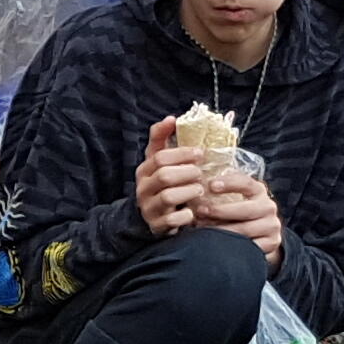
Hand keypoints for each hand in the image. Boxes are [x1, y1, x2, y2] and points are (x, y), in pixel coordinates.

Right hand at [132, 115, 210, 233]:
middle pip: (164, 175)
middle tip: (201, 173)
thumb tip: (171, 118)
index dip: (182, 153)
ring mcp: (148, 208)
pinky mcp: (156, 225)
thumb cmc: (161, 183)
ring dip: (189, 191)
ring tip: (200, 189)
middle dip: (187, 172)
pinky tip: (192, 212)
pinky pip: (172, 220)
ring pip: (168, 197)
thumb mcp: (158, 161)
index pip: (160, 156)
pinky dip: (185, 216)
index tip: (200, 153)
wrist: (148, 216)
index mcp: (144, 170)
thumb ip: (162, 139)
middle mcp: (143, 188)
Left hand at [193, 166, 285, 264]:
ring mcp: (271, 226)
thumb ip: (222, 191)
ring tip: (202, 229)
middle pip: (245, 209)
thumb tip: (195, 184)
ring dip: (221, 230)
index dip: (229, 183)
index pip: (246, 183)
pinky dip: (231, 246)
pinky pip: (249, 247)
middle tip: (200, 211)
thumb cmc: (239, 214)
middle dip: (220, 211)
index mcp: (259, 191)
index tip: (210, 185)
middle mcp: (268, 207)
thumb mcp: (235, 198)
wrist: (260, 236)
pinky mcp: (271, 244)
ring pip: (244, 230)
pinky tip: (217, 243)